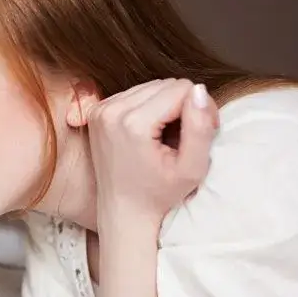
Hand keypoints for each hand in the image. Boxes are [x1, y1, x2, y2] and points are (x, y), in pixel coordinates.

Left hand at [85, 79, 218, 222]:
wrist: (123, 211)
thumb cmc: (159, 195)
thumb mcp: (192, 168)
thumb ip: (200, 127)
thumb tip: (199, 90)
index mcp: (133, 123)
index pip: (182, 88)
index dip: (199, 109)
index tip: (199, 134)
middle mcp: (111, 111)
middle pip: (165, 85)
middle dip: (181, 106)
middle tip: (181, 139)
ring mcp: (100, 110)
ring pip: (150, 87)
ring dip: (164, 106)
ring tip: (164, 137)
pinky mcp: (97, 111)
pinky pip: (134, 94)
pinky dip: (147, 108)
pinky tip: (147, 134)